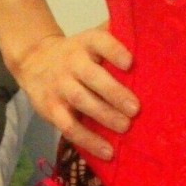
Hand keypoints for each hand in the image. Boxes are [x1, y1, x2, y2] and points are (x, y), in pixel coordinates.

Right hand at [15, 28, 139, 159]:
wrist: (35, 61)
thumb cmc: (78, 51)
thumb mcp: (92, 37)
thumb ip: (117, 34)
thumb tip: (150, 35)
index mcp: (86, 42)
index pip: (100, 42)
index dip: (114, 51)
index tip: (131, 62)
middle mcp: (72, 62)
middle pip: (92, 76)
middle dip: (114, 93)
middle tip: (136, 108)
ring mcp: (60, 86)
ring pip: (81, 101)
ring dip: (104, 116)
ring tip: (126, 127)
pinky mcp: (51, 110)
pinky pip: (69, 127)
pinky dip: (88, 141)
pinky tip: (107, 151)